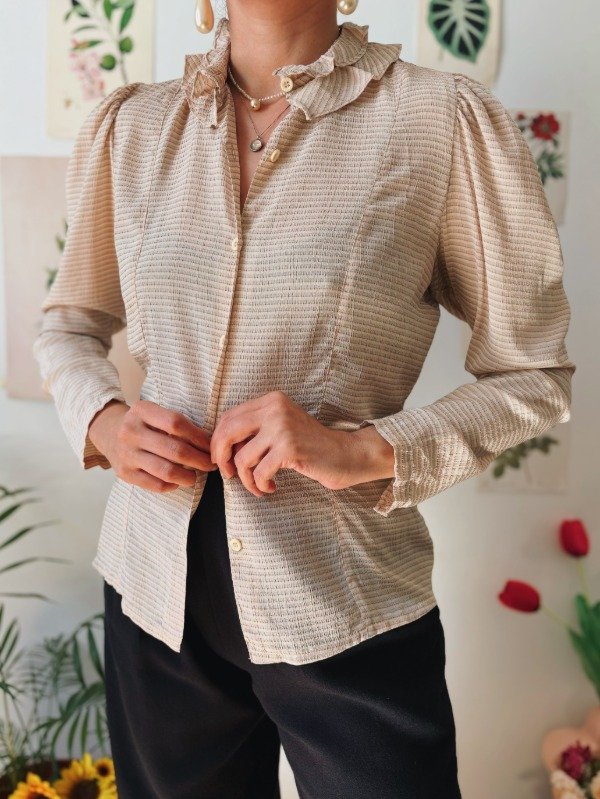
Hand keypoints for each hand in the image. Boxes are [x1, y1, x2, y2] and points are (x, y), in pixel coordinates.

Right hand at [88, 399, 216, 492]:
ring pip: (166, 471)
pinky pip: (155, 484)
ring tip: (195, 476)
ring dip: (188, 476)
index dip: (199, 437)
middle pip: (175, 450)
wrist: (108, 433)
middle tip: (210, 464)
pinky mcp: (124, 473)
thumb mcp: (154, 414)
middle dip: (199, 460)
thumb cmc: (143, 424)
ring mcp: (126, 454)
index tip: (211, 446)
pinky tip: (177, 481)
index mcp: (141, 411)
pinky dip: (171, 485)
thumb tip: (209, 442)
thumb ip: (176, 423)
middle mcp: (131, 431)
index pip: (176, 424)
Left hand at [209, 390, 394, 497]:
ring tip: (258, 486)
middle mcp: (274, 408)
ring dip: (246, 480)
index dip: (218, 442)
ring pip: (242, 458)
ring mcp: (282, 427)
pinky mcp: (289, 448)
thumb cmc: (310, 446)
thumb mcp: (281, 427)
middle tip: (229, 475)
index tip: (222, 460)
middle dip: (222, 458)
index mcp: (270, 400)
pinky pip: (259, 473)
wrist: (346, 454)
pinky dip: (260, 486)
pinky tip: (271, 488)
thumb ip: (255, 430)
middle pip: (227, 433)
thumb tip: (221, 447)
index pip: (228, 418)